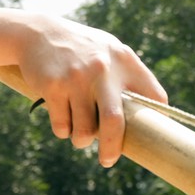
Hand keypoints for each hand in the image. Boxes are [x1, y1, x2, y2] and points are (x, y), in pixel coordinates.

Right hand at [16, 15, 166, 166]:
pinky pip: (62, 126)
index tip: (149, 136)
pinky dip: (63, 130)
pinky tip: (62, 119)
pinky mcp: (54, 86)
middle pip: (114, 122)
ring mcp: (77, 78)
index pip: (153, 97)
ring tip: (79, 135)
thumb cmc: (81, 51)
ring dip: (81, 140)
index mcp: (125, 60)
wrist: (38, 33)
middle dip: (111, 148)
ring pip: (84, 130)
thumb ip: (128, 78)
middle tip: (108, 161)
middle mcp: (103, 69)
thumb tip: (147, 117)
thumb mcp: (109, 52)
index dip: (156, 121)